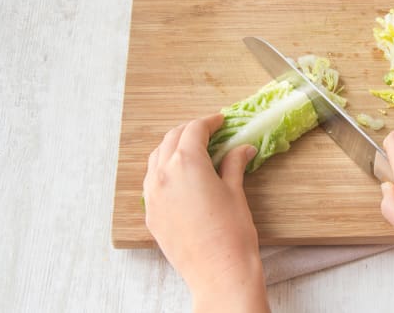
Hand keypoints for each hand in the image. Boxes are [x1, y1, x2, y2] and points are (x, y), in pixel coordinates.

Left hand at [143, 114, 268, 312]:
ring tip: (193, 151)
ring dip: (173, 147)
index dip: (209, 122)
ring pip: (157, 158)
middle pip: (172, 139)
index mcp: (187, 163)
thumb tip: (242, 149)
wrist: (219, 273)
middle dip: (191, 131)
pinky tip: (180, 176)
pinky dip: (164, 169)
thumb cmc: (232, 232)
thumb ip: (234, 164)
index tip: (221, 121)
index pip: (194, 130)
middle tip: (210, 133)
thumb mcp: (235, 192)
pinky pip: (152, 181)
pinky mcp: (151, 214)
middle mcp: (163, 174)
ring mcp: (153, 195)